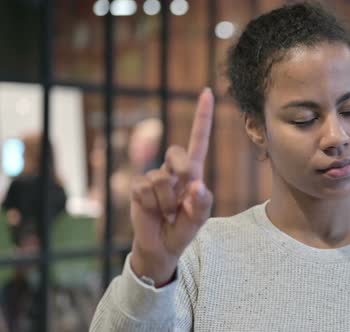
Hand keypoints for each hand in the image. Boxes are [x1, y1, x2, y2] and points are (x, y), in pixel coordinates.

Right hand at [129, 88, 213, 285]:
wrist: (162, 247)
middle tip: (180, 198)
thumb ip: (201, 204)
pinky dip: (151, 206)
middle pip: (177, 153)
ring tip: (165, 213)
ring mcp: (154, 177)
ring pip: (161, 179)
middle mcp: (173, 170)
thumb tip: (196, 185)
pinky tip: (152, 212)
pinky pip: (145, 189)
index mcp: (193, 172)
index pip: (199, 141)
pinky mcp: (138, 187)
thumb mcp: (199, 218)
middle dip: (180, 173)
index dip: (202, 117)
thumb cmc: (183, 229)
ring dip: (166, 202)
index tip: (207, 91)